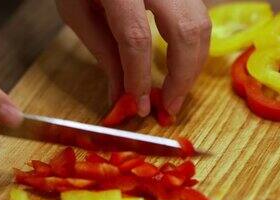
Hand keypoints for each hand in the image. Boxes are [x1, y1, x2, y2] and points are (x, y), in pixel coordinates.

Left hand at [56, 0, 210, 116]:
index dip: (140, 76)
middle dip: (182, 77)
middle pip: (185, 31)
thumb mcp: (77, 10)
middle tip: (170, 108)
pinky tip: (181, 68)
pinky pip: (200, 19)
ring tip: (176, 93)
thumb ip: (103, 54)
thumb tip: (122, 98)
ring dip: (193, 67)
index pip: (136, 37)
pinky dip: (194, 50)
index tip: (140, 105)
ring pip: (202, 25)